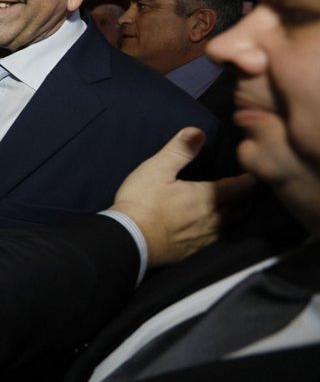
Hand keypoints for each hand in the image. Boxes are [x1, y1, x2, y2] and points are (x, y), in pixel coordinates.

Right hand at [110, 127, 253, 267]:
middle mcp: (213, 218)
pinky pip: (219, 240)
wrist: (129, 240)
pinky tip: (217, 229)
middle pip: (240, 209)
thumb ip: (179, 150)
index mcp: (206, 196)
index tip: (252, 175)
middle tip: (247, 191)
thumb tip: (199, 131)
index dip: (248, 181)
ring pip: (232, 226)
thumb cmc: (142, 201)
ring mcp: (205, 237)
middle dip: (246, 199)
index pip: (238, 188)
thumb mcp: (156, 169)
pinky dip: (224, 231)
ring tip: (237, 208)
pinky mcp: (195, 250)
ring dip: (237, 216)